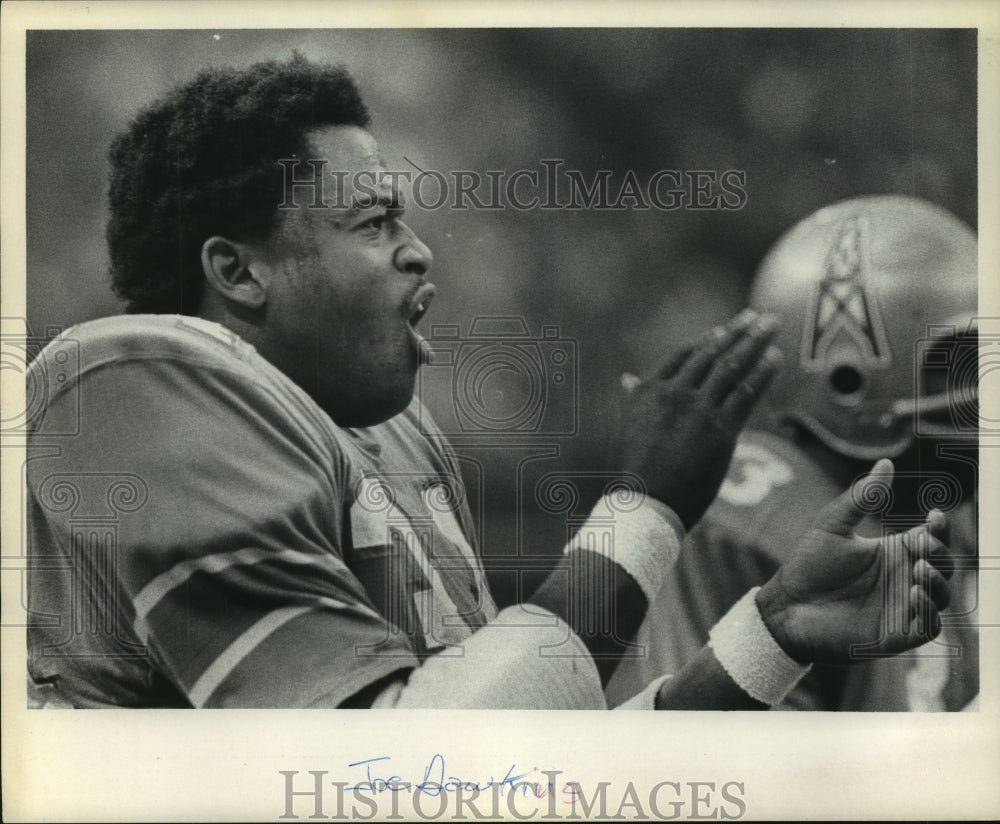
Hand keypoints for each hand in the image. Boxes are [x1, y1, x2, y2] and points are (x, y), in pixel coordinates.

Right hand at [620, 309, 781, 528]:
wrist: (650, 500)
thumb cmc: (640, 467)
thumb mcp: (632, 424)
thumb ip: (636, 396)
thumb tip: (627, 377)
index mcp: (649, 389)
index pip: (684, 354)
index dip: (707, 339)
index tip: (725, 328)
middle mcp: (674, 392)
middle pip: (712, 353)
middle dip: (739, 331)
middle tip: (758, 316)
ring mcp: (698, 409)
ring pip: (732, 366)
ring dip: (756, 341)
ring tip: (772, 324)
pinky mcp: (721, 428)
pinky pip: (747, 392)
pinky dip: (763, 371)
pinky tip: (776, 357)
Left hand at [756, 459, 952, 663]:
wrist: (786, 605)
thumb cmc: (808, 565)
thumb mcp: (833, 525)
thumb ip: (862, 497)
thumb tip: (887, 462)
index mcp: (893, 553)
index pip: (931, 539)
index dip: (940, 528)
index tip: (934, 515)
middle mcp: (902, 580)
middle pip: (943, 567)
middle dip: (941, 555)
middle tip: (921, 546)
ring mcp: (901, 608)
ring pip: (941, 598)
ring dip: (938, 583)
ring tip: (919, 570)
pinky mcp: (895, 635)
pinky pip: (928, 628)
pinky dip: (929, 613)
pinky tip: (914, 595)